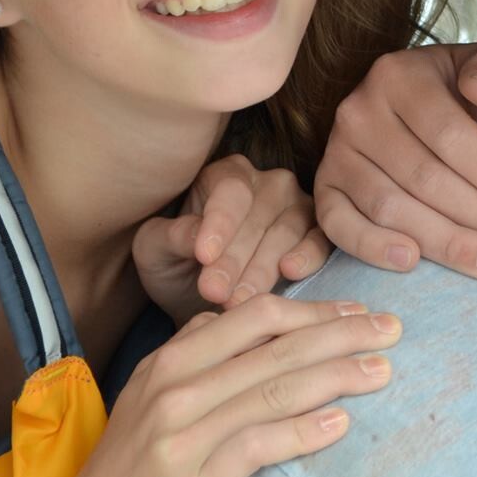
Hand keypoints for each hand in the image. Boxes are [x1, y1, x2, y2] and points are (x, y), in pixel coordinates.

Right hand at [16, 294, 399, 476]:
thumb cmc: (130, 467)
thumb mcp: (152, 396)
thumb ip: (201, 354)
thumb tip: (259, 317)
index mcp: (169, 360)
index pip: (255, 317)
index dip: (314, 310)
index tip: (359, 311)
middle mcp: (173, 390)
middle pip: (274, 349)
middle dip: (342, 335)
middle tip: (393, 330)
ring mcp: (179, 437)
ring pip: (273, 392)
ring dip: (337, 378)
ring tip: (381, 372)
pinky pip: (256, 447)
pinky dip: (303, 433)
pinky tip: (340, 425)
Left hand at [133, 155, 329, 324]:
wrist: (202, 299)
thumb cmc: (177, 265)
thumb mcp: (155, 251)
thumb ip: (171, 237)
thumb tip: (196, 237)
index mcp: (225, 176)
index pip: (229, 192)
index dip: (219, 223)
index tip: (204, 255)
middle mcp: (267, 183)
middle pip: (258, 216)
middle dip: (235, 258)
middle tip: (214, 292)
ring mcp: (297, 206)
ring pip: (287, 231)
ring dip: (263, 267)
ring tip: (239, 300)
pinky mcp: (318, 233)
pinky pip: (321, 240)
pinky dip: (309, 256)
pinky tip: (291, 272)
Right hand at [315, 43, 476, 280]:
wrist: (407, 103)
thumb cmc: (455, 92)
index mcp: (398, 76)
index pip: (451, 135)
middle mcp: (358, 112)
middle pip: (426, 177)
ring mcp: (336, 153)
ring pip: (390, 207)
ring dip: (446, 243)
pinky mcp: (323, 189)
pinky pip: (339, 225)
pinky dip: (372, 247)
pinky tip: (412, 263)